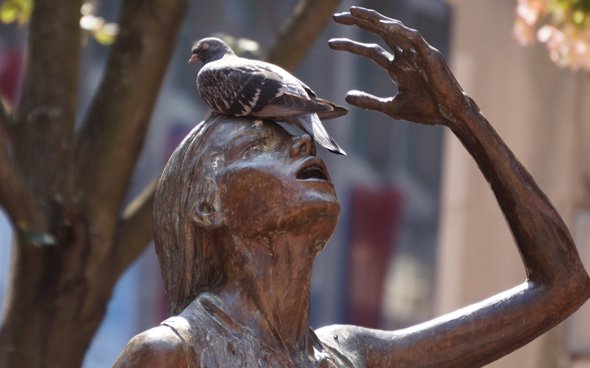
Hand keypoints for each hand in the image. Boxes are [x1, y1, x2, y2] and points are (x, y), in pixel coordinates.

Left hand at [329, 7, 468, 125]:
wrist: (450, 116)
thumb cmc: (426, 111)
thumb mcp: (390, 107)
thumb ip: (369, 101)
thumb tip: (347, 96)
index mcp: (397, 67)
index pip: (370, 50)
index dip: (351, 46)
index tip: (331, 43)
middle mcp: (406, 55)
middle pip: (379, 33)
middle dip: (359, 23)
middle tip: (337, 17)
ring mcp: (417, 53)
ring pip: (394, 29)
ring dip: (374, 20)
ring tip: (355, 13)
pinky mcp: (429, 55)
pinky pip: (413, 38)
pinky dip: (399, 30)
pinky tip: (384, 25)